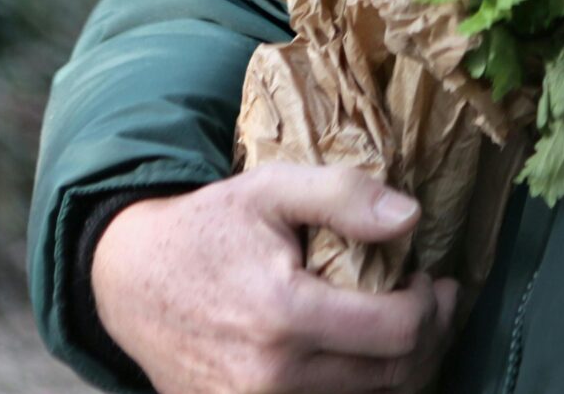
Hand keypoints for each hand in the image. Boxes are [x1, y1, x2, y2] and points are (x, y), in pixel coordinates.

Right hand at [92, 164, 463, 393]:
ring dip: (401, 366)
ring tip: (405, 324)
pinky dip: (358, 385)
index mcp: (284, 315)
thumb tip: (410, 218)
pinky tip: (365, 352)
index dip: (430, 306)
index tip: (427, 278)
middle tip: (434, 302)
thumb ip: (344, 195)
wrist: (129, 281)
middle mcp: (271, 376)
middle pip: (393, 375)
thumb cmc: (208, 228)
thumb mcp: (272, 189)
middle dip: (430, 336)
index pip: (398, 331)